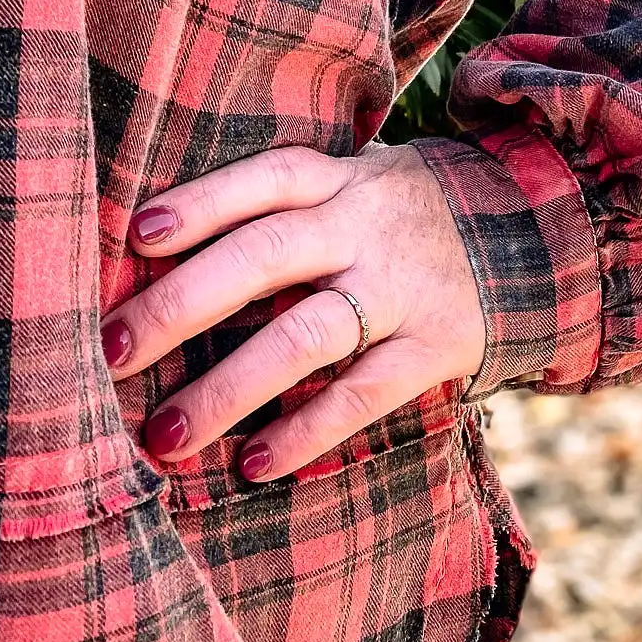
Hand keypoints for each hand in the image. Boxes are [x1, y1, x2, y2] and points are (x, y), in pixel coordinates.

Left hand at [100, 144, 486, 482]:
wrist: (532, 232)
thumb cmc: (401, 216)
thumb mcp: (357, 185)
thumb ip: (287, 209)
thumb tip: (159, 253)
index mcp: (344, 181)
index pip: (266, 178)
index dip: (203, 202)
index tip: (137, 235)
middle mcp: (367, 227)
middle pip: (267, 254)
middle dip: (181, 303)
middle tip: (109, 351)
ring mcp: (403, 288)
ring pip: (308, 334)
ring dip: (229, 388)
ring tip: (165, 437)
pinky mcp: (436, 346)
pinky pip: (364, 394)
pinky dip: (307, 431)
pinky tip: (253, 463)